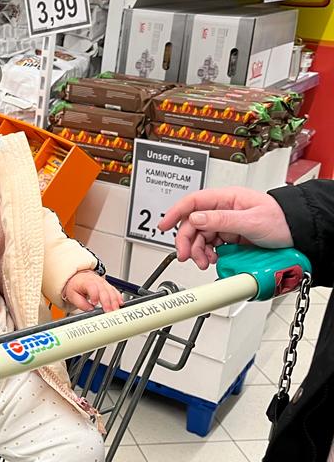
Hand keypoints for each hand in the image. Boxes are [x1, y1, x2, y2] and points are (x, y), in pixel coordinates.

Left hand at [63, 270, 123, 312]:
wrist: (79, 278)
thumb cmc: (76, 286)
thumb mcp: (72, 295)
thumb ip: (80, 303)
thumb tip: (89, 309)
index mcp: (86, 282)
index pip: (92, 287)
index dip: (94, 295)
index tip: (94, 303)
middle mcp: (97, 281)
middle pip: (104, 290)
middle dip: (107, 301)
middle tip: (108, 311)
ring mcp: (104, 283)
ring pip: (111, 290)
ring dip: (114, 301)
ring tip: (115, 309)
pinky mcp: (108, 286)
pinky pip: (115, 290)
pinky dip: (118, 297)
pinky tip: (120, 303)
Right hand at [158, 187, 292, 269]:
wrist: (298, 234)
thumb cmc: (281, 220)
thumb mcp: (250, 221)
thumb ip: (221, 220)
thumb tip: (196, 219)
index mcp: (227, 198)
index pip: (193, 202)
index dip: (175, 213)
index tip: (163, 226)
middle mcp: (223, 209)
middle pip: (193, 223)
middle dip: (187, 241)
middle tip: (186, 256)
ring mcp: (226, 224)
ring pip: (201, 237)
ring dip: (198, 251)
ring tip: (205, 262)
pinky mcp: (231, 237)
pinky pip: (212, 246)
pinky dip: (209, 254)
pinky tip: (213, 260)